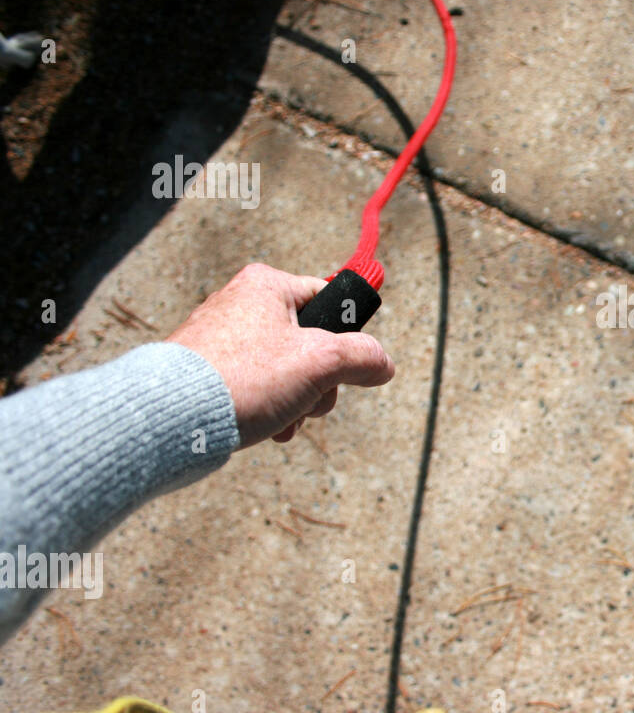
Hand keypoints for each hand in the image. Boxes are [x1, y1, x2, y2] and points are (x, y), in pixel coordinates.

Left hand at [166, 263, 394, 447]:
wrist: (170, 419)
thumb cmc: (243, 378)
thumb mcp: (321, 361)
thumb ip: (362, 357)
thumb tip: (384, 365)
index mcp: (267, 285)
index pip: (328, 298)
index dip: (345, 335)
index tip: (345, 363)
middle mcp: (241, 303)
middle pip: (310, 341)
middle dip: (321, 381)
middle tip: (311, 397)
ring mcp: (222, 338)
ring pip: (286, 370)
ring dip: (298, 401)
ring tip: (285, 417)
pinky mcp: (208, 371)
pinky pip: (257, 386)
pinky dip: (269, 408)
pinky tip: (266, 427)